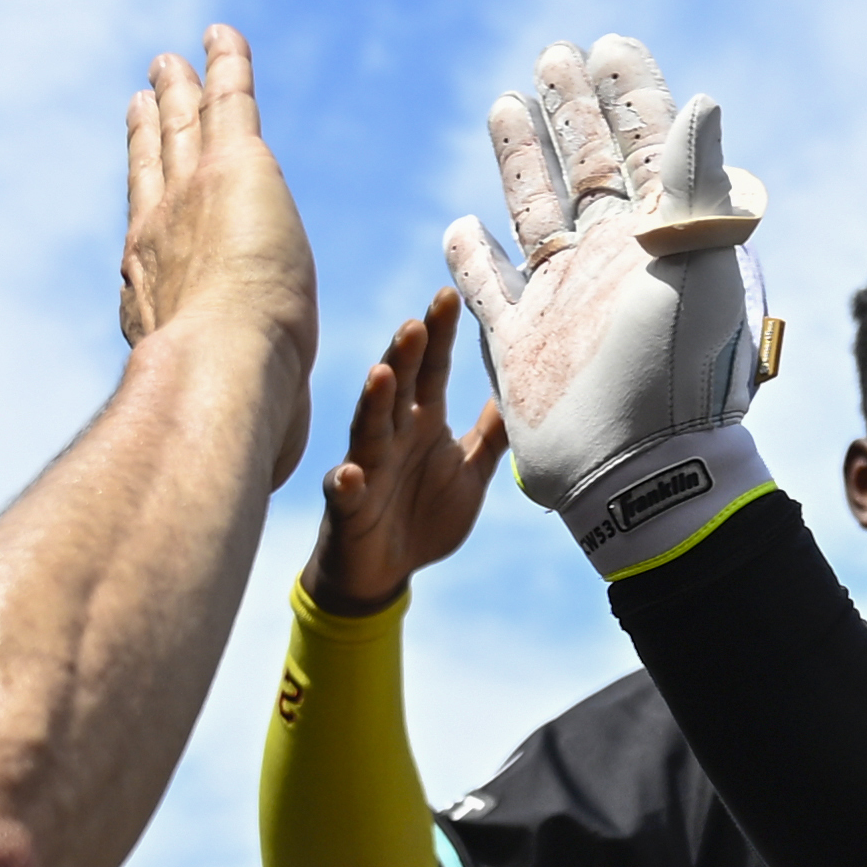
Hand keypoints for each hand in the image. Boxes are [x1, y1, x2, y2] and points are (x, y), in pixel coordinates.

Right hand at [121, 24, 318, 487]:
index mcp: (157, 298)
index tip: (145, 190)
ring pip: (185, 129)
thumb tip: (273, 475)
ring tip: (174, 58)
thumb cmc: (226, 429)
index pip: (154, 241)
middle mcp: (158, 240)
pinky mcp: (236, 169)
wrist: (217, 386)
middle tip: (147, 93)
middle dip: (151, 132)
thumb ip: (258, 433)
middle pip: (154, 171)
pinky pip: (231, 102)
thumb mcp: (243, 427)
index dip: (151, 208)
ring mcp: (191, 199)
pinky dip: (225, 65)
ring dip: (182, 90)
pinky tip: (220, 35)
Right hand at [309, 289, 507, 614]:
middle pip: (399, 387)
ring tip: (381, 374)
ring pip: (368, 429)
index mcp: (423, 423)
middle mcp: (392, 436)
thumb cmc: (425, 516)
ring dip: (374, 402)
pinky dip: (345, 482)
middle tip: (417, 323)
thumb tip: (521, 393)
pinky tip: (348, 474)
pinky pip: (344, 492)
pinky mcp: (348, 506)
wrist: (384, 572)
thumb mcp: (470, 473)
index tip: (449, 295)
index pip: (433, 370)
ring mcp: (366, 468)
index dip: (440, 336)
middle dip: (406, 356)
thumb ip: (490, 435)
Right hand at [443, 35, 772, 566]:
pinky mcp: (521, 345)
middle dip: (573, 109)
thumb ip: (692, 183)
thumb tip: (702, 102)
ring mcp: (564, 299)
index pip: (645, 144)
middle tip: (556, 54)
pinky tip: (460, 226)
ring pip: (535, 212)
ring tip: (506, 105)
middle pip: (588, 166)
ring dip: (521, 160)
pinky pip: (491, 291)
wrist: (638, 473)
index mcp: (659, 235)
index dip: (630, 93)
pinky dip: (473, 259)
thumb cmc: (678, 373)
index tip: (611, 44)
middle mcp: (610, 259)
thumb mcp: (695, 264)